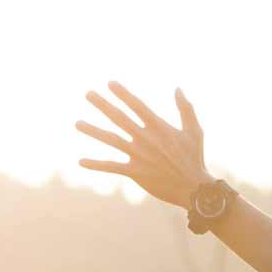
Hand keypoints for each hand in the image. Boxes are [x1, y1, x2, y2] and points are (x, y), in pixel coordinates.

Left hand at [75, 82, 209, 207]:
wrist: (193, 188)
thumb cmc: (194, 158)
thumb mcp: (195, 131)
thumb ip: (186, 109)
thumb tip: (178, 89)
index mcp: (159, 127)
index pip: (137, 105)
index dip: (123, 94)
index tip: (110, 83)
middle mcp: (145, 138)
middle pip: (119, 117)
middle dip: (102, 104)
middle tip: (88, 94)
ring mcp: (138, 155)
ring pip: (111, 139)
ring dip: (93, 131)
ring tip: (77, 123)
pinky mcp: (134, 172)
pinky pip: (111, 167)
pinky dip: (96, 164)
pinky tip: (80, 161)